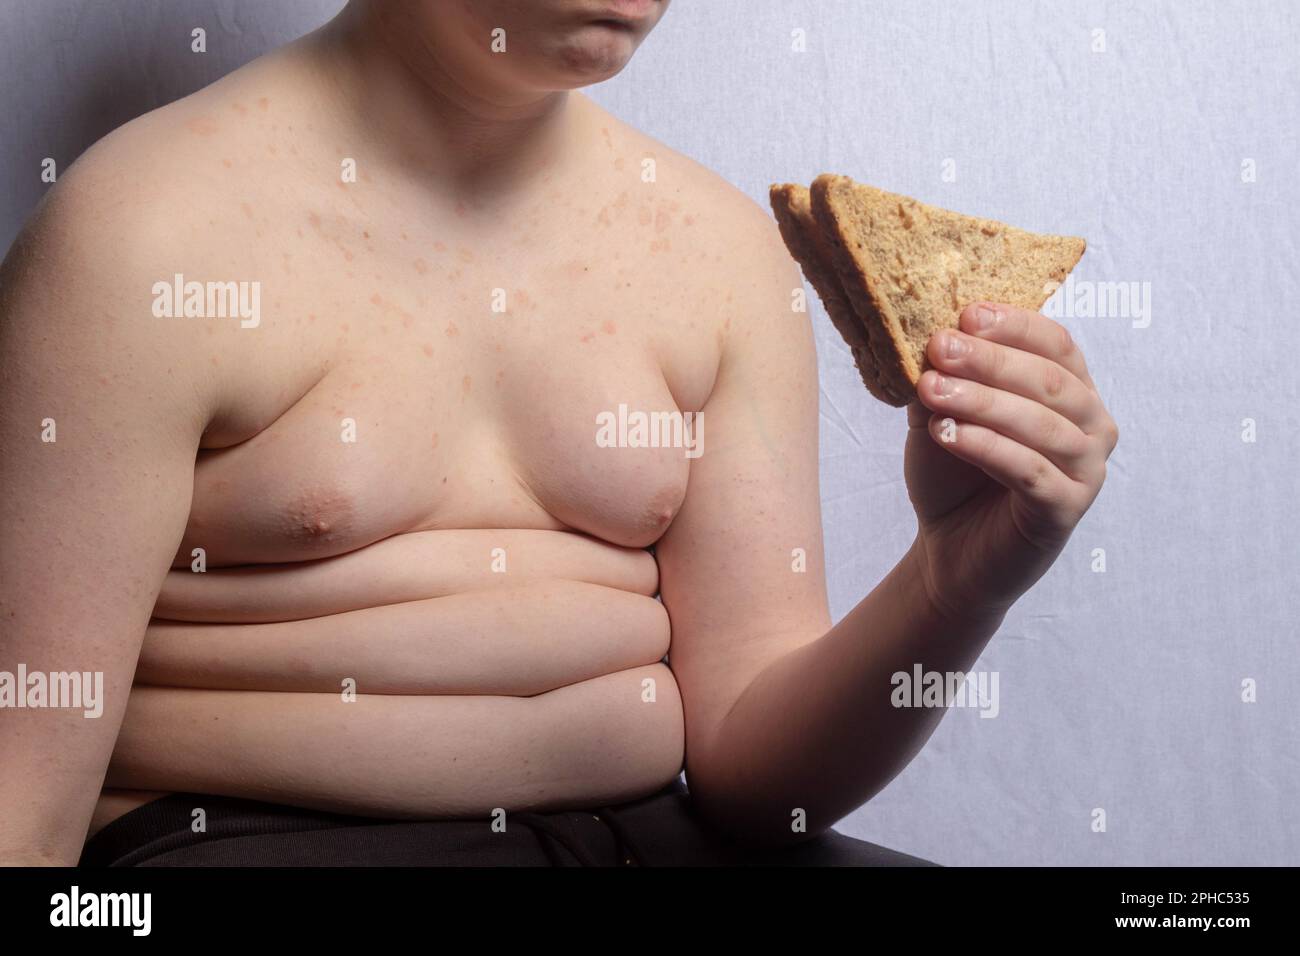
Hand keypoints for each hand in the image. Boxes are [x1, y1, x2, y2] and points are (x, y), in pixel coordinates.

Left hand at [904, 302, 1118, 622]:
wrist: (950, 551)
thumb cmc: (953, 476)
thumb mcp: (940, 416)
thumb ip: (942, 378)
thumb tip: (929, 337)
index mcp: (1071, 390)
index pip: (1055, 343)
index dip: (1014, 325)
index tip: (965, 314)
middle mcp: (1092, 424)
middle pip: (1048, 380)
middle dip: (990, 360)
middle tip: (939, 347)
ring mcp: (1087, 468)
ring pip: (1040, 424)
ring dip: (982, 402)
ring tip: (931, 391)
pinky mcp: (1068, 509)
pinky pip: (1030, 470)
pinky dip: (987, 447)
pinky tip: (946, 433)